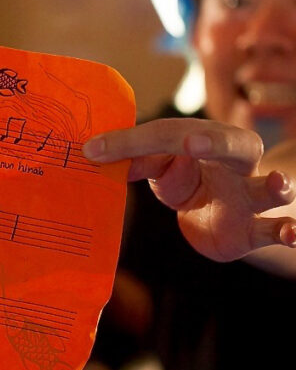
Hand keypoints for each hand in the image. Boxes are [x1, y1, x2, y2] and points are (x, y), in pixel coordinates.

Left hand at [83, 118, 295, 261]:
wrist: (218, 212)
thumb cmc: (187, 179)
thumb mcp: (159, 168)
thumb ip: (136, 161)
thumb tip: (95, 153)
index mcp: (202, 140)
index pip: (165, 135)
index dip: (131, 142)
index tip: (94, 150)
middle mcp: (233, 162)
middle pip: (233, 144)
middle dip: (214, 143)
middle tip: (191, 143)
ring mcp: (248, 195)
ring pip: (269, 188)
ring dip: (275, 187)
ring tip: (277, 185)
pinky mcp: (254, 229)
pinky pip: (274, 229)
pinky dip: (287, 230)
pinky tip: (291, 234)